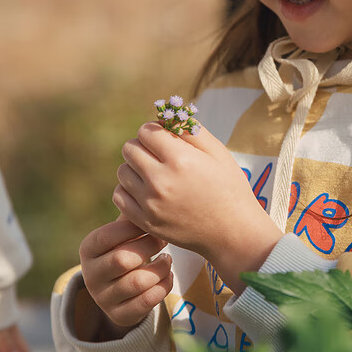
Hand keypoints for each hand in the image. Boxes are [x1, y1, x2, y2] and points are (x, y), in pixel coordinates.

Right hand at [79, 217, 173, 333]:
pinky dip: (164, 286)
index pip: (107, 236)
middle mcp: (90, 275)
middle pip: (122, 260)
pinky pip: (147, 301)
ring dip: (160, 268)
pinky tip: (168, 276)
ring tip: (167, 259)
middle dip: (149, 248)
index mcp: (87, 249)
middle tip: (163, 240)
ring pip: (138, 282)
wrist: (120, 291)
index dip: (133, 228)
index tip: (153, 223)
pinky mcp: (119, 315)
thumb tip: (142, 193)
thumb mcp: (123, 234)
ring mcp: (103, 298)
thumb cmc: (125, 249)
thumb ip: (130, 218)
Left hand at [113, 122, 282, 291]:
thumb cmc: (229, 188)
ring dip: (135, 168)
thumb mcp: (218, 153)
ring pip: (122, 171)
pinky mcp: (145, 221)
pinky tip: (146, 191)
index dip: (155, 131)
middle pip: (129, 148)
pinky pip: (119, 196)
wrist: (232, 233)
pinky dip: (128, 190)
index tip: (164, 139)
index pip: (146, 131)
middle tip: (158, 155)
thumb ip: (191, 130)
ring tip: (154, 174)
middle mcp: (161, 180)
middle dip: (142, 147)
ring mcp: (150, 203)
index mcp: (180, 159)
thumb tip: (166, 118)